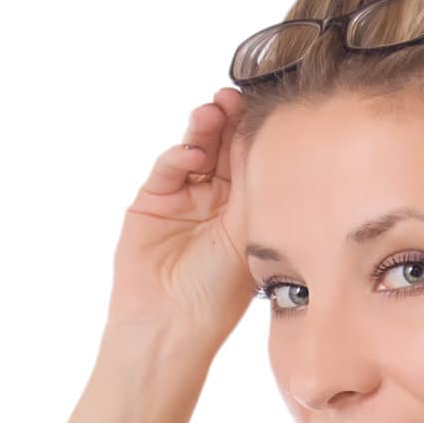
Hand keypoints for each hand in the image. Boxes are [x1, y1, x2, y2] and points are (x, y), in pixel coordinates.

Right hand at [106, 87, 258, 351]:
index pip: (251, 158)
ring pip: (195, 150)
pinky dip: (180, 157)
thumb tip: (271, 139)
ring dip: (204, 129)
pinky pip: (168, 168)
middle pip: (223, 145)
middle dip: (230, 119)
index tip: (267, 105)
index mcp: (246, 207)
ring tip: (213, 112)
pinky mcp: (152, 201)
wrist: (172, 325)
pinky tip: (193, 155)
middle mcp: (215, 198)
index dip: (256, 131)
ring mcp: (183, 197)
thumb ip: (255, 187)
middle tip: (236, 97)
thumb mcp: (248, 235)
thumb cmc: (218, 293)